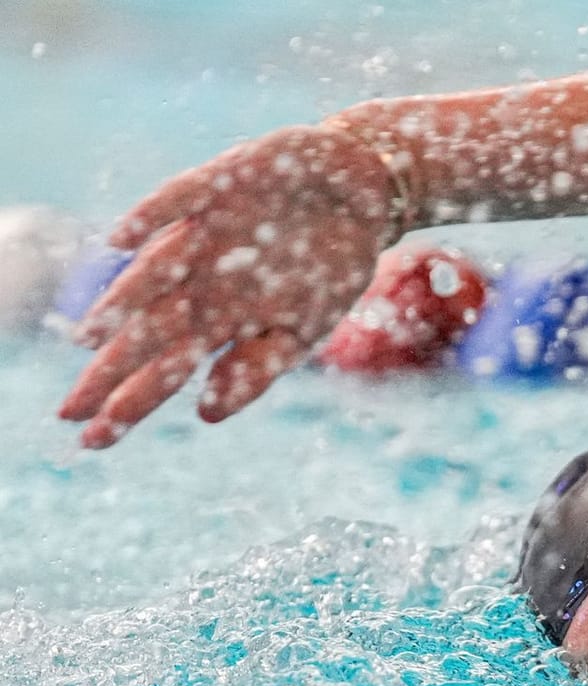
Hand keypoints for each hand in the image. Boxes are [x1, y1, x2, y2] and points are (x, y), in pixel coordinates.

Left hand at [60, 124, 397, 447]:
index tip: (93, 441)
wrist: (359, 193)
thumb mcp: (305, 330)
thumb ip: (258, 369)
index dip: (130, 403)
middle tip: (70, 412)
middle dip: (110, 371)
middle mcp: (201, 282)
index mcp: (220, 322)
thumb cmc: (329, 265)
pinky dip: (152, 217)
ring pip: (156, 272)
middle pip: (148, 331)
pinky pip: (179, 200)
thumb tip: (207, 414)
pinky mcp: (221, 185)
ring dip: (124, 301)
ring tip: (92, 337)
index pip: (165, 369)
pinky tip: (121, 240)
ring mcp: (206, 235)